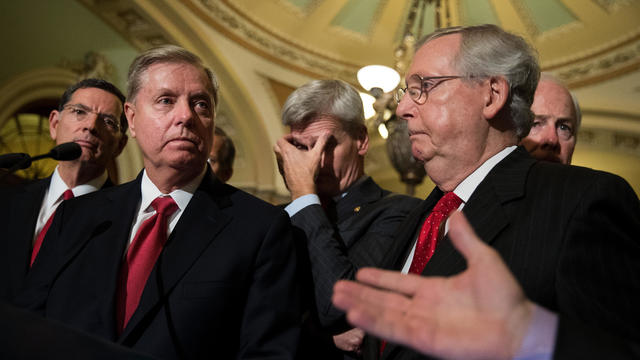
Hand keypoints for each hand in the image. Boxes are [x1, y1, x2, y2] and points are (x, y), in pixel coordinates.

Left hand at [273, 132, 329, 198]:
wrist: (303, 189)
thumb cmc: (308, 172)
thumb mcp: (316, 155)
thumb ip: (321, 142)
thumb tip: (327, 133)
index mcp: (287, 151)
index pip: (280, 140)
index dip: (287, 137)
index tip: (294, 139)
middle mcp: (282, 158)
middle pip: (276, 147)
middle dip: (283, 144)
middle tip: (294, 145)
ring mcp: (282, 167)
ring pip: (279, 157)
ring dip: (285, 154)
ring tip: (297, 155)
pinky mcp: (284, 175)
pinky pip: (282, 165)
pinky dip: (287, 162)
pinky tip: (297, 165)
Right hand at [332, 211, 534, 359]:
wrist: (518, 325)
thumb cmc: (505, 297)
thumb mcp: (483, 258)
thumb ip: (465, 238)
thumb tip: (456, 212)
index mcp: (434, 290)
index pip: (399, 283)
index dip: (380, 279)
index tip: (361, 272)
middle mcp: (423, 308)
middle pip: (383, 300)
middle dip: (360, 294)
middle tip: (337, 287)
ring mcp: (422, 325)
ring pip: (383, 314)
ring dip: (360, 306)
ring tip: (338, 297)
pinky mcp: (424, 340)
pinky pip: (393, 330)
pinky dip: (373, 322)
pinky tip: (356, 314)